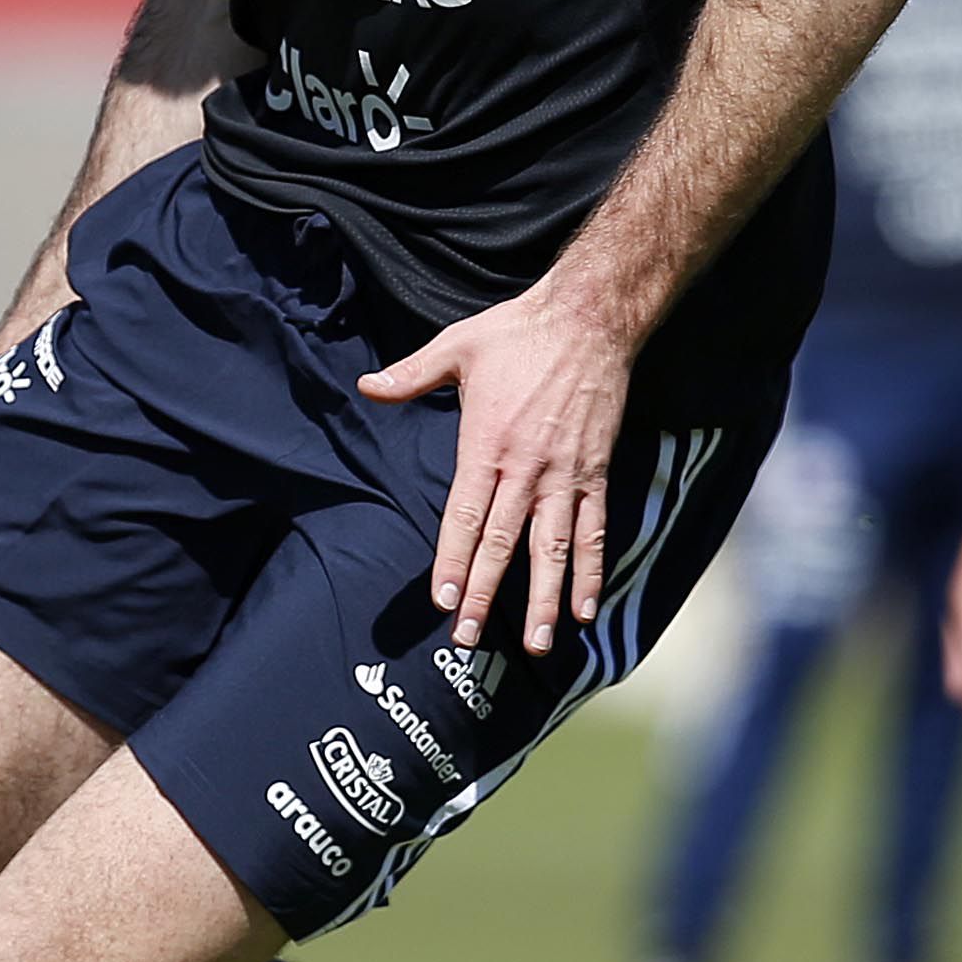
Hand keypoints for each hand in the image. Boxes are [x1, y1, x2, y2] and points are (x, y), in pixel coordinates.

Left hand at [358, 281, 637, 656]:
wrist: (590, 317)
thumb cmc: (518, 331)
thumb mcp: (457, 346)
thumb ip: (411, 374)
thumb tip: (366, 386)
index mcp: (485, 442)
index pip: (465, 516)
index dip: (454, 560)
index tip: (443, 600)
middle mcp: (526, 467)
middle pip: (502, 543)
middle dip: (485, 594)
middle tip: (467, 637)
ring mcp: (565, 474)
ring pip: (551, 549)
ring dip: (543, 600)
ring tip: (535, 644)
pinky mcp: (596, 472)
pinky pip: (594, 531)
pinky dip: (590, 572)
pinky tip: (585, 610)